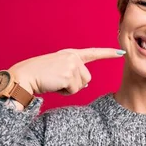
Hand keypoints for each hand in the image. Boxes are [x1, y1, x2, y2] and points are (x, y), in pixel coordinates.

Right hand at [8, 48, 124, 95]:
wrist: (24, 77)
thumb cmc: (38, 76)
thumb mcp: (58, 72)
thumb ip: (74, 74)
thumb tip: (85, 84)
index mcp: (70, 54)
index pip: (93, 53)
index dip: (108, 53)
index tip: (121, 52)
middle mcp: (73, 57)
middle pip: (87, 78)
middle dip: (74, 84)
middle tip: (56, 80)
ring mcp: (71, 65)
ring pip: (82, 85)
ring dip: (69, 89)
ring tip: (54, 82)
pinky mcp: (69, 74)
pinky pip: (74, 90)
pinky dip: (64, 92)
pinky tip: (54, 85)